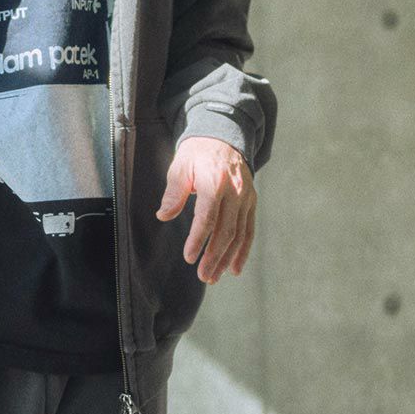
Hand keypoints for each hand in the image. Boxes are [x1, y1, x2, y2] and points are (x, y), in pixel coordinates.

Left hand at [156, 136, 255, 283]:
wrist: (223, 137)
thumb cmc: (196, 154)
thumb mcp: (180, 167)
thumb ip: (173, 192)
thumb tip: (163, 215)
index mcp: (215, 181)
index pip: (208, 216)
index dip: (199, 238)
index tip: (189, 256)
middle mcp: (235, 191)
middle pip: (226, 230)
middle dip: (214, 256)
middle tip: (203, 276)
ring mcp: (246, 197)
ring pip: (239, 234)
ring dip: (227, 258)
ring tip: (214, 277)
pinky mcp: (251, 202)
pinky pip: (249, 230)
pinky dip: (243, 251)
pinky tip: (234, 269)